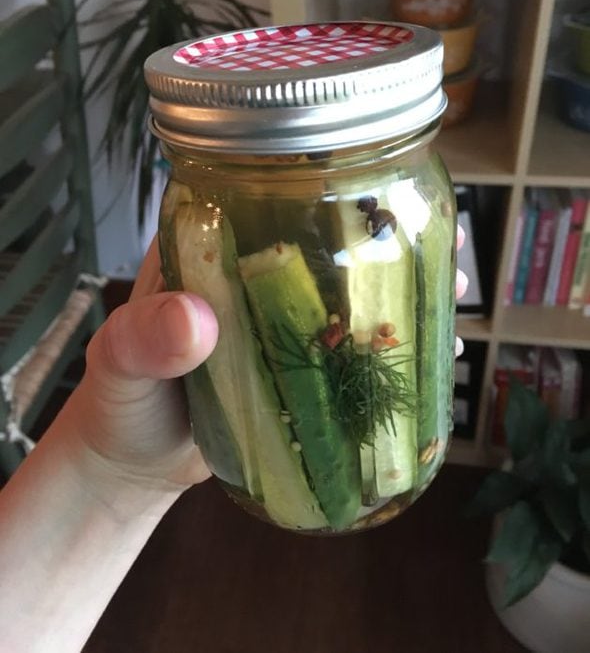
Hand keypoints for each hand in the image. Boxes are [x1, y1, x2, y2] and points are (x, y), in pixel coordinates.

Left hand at [60, 226, 466, 502]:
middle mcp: (251, 277)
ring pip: (347, 295)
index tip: (382, 198)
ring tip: (452, 297)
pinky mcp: (297, 368)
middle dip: (386, 244)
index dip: (329, 191)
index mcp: (208, 249)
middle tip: (443, 250)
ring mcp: (279, 323)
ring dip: (397, 295)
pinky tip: (426, 360)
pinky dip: (385, 349)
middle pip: (328, 244)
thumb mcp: (118, 365)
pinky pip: (347, 349)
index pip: (271, 197)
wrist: (133, 464)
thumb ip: (143, 340)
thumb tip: (197, 320)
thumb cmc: (119, 404)